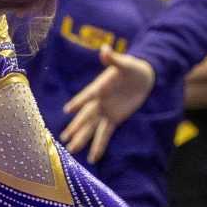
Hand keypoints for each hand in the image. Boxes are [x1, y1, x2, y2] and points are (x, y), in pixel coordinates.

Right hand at [62, 44, 157, 163]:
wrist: (143, 76)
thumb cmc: (132, 67)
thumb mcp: (125, 63)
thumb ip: (113, 59)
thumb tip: (104, 50)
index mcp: (100, 87)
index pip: (88, 96)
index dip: (79, 102)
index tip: (69, 110)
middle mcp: (99, 101)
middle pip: (85, 116)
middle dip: (76, 127)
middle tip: (63, 139)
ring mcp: (105, 111)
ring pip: (91, 127)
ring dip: (82, 138)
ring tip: (70, 150)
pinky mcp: (114, 119)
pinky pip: (104, 133)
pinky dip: (99, 145)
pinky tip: (93, 157)